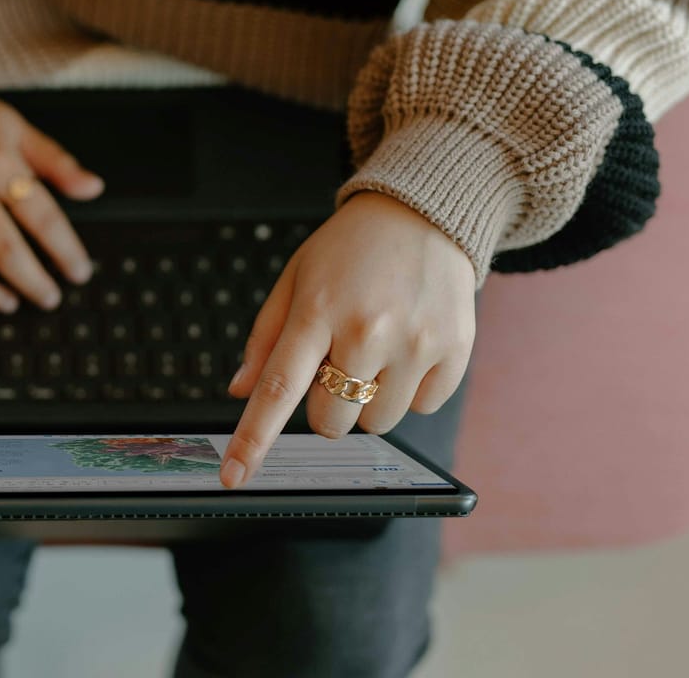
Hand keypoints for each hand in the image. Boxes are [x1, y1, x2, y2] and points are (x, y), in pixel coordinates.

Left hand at [221, 190, 476, 488]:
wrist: (424, 213)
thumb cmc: (351, 250)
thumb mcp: (295, 279)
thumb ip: (265, 338)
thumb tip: (241, 391)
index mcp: (317, 311)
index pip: (278, 389)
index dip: (253, 439)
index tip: (233, 474)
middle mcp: (366, 329)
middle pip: (332, 421)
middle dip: (327, 407)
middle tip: (337, 366)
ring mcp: (414, 341)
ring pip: (378, 422)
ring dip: (370, 399)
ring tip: (377, 348)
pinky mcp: (454, 350)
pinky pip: (423, 407)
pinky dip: (411, 388)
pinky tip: (409, 345)